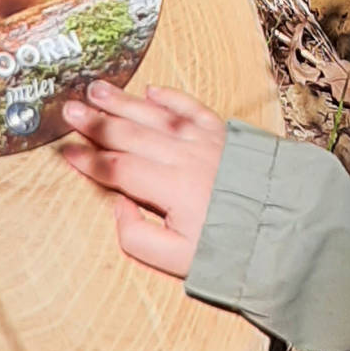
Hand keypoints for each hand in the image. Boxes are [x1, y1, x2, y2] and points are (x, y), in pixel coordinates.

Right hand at [60, 80, 226, 277]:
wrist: (284, 231)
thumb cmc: (228, 248)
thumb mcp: (178, 260)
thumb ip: (138, 237)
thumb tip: (119, 205)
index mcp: (172, 189)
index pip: (119, 169)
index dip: (89, 160)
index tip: (65, 151)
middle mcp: (186, 158)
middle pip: (131, 135)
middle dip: (97, 122)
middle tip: (68, 109)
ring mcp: (205, 141)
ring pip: (156, 116)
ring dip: (124, 102)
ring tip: (96, 90)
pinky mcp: (223, 134)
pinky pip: (191, 108)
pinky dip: (170, 98)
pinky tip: (150, 91)